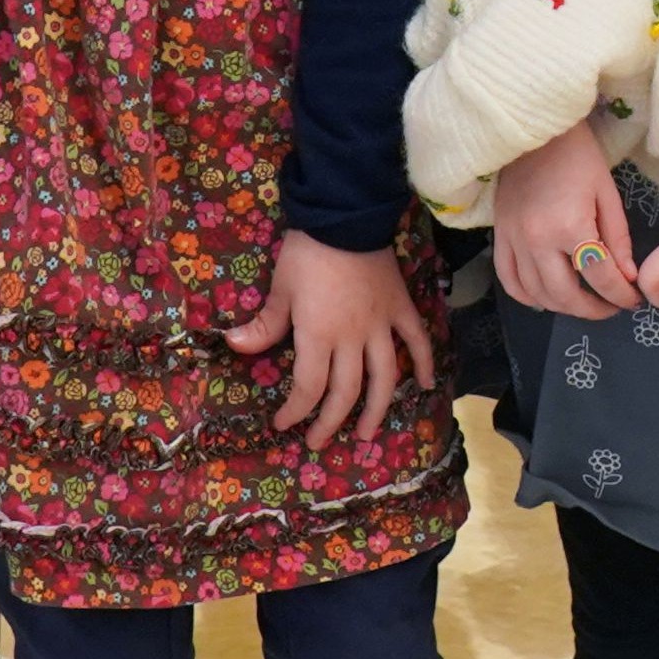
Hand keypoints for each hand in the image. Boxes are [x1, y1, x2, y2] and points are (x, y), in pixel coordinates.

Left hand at [224, 230, 429, 445]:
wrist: (346, 216)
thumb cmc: (307, 253)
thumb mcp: (279, 289)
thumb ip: (263, 324)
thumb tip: (233, 345)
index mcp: (319, 336)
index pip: (309, 386)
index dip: (296, 411)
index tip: (283, 424)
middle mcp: (353, 339)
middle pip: (346, 392)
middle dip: (330, 421)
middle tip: (319, 441)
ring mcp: (381, 326)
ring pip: (384, 377)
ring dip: (375, 409)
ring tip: (365, 433)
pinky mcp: (401, 309)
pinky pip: (417, 340)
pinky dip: (424, 363)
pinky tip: (425, 384)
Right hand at [488, 125, 633, 316]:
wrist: (533, 130)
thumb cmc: (576, 155)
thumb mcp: (606, 192)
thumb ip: (617, 238)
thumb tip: (627, 277)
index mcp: (570, 226)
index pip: (600, 277)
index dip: (621, 295)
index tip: (632, 300)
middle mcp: (538, 240)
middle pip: (566, 295)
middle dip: (593, 309)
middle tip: (611, 307)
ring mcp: (514, 240)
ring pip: (536, 294)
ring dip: (563, 307)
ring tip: (584, 301)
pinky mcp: (499, 236)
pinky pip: (509, 279)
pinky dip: (527, 296)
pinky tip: (545, 298)